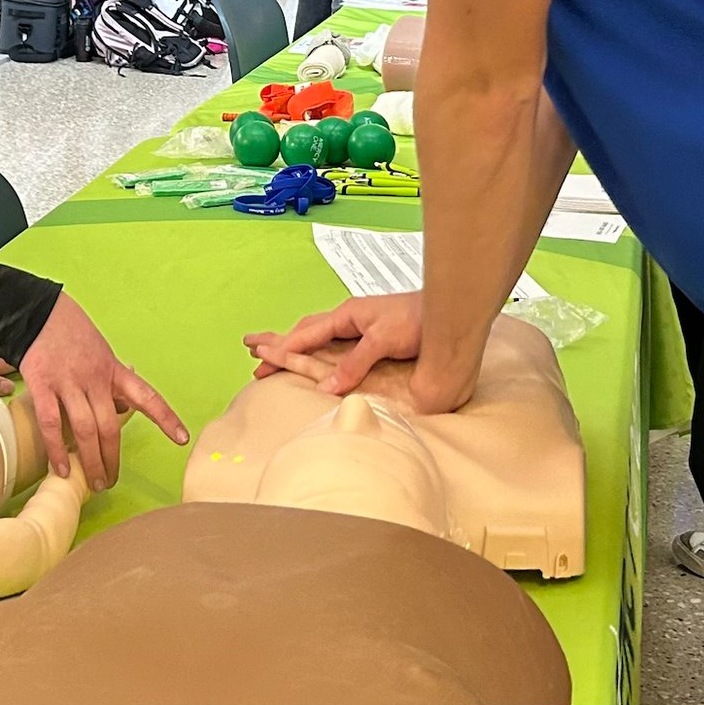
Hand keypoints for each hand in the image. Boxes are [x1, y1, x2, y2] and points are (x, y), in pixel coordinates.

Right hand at [18, 293, 187, 490]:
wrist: (38, 313)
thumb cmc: (73, 335)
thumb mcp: (102, 353)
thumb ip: (113, 381)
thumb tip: (125, 408)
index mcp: (114, 370)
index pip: (146, 396)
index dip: (165, 418)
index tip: (182, 438)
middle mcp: (94, 378)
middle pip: (110, 427)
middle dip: (112, 458)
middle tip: (110, 482)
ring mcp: (68, 382)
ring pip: (85, 430)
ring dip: (91, 461)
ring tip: (92, 482)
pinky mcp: (42, 385)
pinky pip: (52, 423)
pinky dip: (57, 450)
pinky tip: (62, 469)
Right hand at [243, 292, 422, 394]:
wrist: (450, 318)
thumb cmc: (418, 321)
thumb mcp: (382, 340)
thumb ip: (354, 363)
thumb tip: (326, 388)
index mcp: (346, 316)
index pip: (306, 335)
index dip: (281, 349)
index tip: (258, 358)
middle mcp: (349, 320)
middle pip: (306, 331)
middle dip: (280, 341)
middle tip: (253, 350)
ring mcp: (360, 328)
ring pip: (319, 335)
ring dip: (297, 343)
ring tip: (277, 349)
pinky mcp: (372, 338)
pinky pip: (336, 342)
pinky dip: (318, 347)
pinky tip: (318, 353)